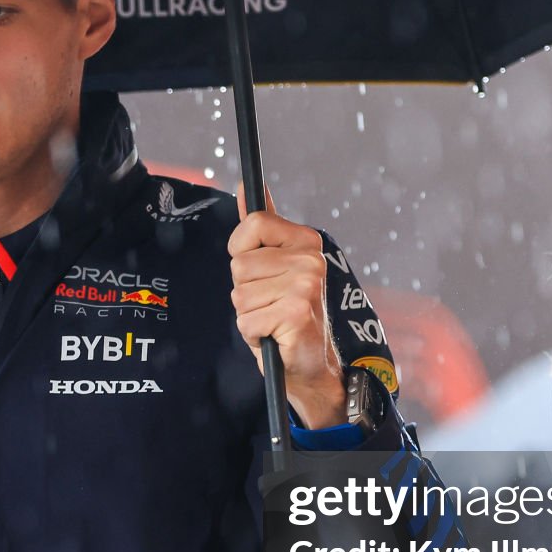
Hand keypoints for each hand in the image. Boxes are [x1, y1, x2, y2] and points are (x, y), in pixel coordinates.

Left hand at [228, 184, 345, 428]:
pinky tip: (274, 335)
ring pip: (240, 294)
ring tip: (273, 319)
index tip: (258, 270)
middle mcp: (310, 260)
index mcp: (306, 241)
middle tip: (270, 303)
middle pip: (240, 264)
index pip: (253, 223)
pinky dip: (253, 333)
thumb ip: (261, 227)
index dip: (242, 251)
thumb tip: (246, 187)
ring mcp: (305, 286)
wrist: (309, 364)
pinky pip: (246, 320)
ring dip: (249, 313)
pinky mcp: (296, 313)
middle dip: (245, 290)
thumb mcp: (273, 266)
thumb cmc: (286, 312)